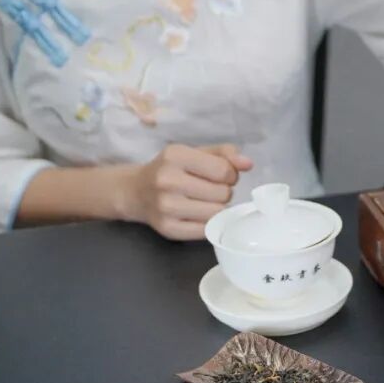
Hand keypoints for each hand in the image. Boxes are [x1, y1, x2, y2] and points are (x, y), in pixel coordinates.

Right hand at [118, 143, 252, 239]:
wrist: (135, 191)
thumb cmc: (171, 169)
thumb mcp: (194, 153)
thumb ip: (224, 154)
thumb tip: (248, 164)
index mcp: (175, 155)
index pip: (224, 171)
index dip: (231, 175)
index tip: (221, 176)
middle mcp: (167, 180)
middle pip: (223, 193)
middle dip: (223, 191)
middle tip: (209, 190)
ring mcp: (166, 207)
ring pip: (218, 212)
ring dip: (217, 208)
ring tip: (204, 201)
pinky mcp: (168, 229)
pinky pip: (207, 230)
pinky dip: (208, 223)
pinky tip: (197, 214)